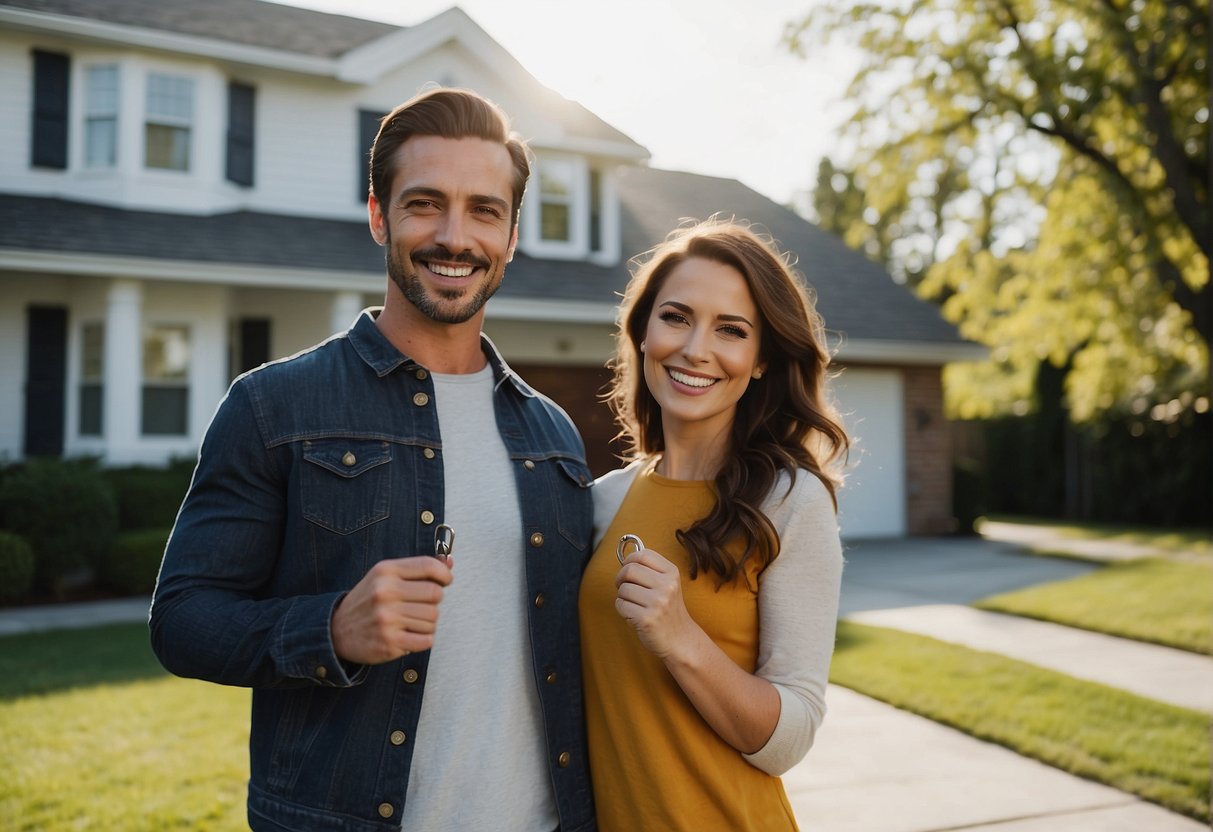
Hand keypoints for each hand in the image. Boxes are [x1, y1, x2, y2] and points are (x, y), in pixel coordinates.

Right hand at [331, 556, 451, 664]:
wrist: (336, 631)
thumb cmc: (367, 602)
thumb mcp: (385, 577)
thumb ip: (417, 569)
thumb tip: (448, 562)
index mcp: (386, 571)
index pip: (428, 566)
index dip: (444, 574)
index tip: (445, 580)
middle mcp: (386, 592)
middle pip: (435, 594)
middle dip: (433, 601)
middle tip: (421, 605)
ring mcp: (387, 618)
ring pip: (433, 618)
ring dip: (427, 622)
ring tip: (409, 621)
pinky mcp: (390, 642)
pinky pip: (427, 640)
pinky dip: (423, 639)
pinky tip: (409, 634)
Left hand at [614, 548, 694, 659]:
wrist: (680, 639)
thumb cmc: (668, 610)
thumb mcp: (668, 585)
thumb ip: (651, 571)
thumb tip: (626, 559)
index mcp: (672, 573)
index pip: (643, 555)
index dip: (629, 560)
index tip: (627, 569)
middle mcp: (667, 586)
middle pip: (629, 570)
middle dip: (620, 578)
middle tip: (624, 587)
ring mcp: (657, 603)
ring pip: (623, 589)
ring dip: (622, 597)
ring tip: (634, 605)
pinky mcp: (646, 619)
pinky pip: (621, 605)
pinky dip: (623, 610)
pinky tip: (634, 615)